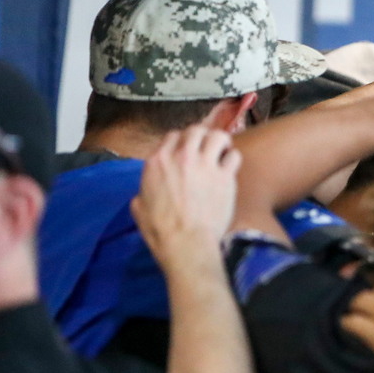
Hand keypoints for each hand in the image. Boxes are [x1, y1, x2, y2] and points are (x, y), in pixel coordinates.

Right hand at [131, 127, 240, 268]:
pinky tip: (230, 167)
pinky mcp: (225, 176)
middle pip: (196, 130)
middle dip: (202, 136)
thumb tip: (145, 192)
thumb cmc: (160, 230)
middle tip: (206, 147)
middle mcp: (182, 157)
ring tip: (222, 150)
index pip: (173, 136)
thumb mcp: (139, 207)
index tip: (187, 150)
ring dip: (220, 141)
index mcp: (157, 161)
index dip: (182, 141)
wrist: (186, 242)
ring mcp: (205, 164)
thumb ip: (144, 191)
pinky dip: (232, 159)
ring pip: (217, 136)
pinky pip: (234, 155)